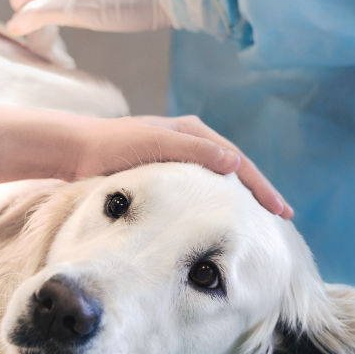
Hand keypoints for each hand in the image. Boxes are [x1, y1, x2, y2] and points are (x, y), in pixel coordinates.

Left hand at [0, 106, 292, 217]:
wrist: (72, 150)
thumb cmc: (110, 146)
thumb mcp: (154, 145)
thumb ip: (193, 151)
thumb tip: (234, 163)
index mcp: (192, 131)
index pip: (238, 161)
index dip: (261, 187)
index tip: (281, 211)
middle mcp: (189, 141)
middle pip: (233, 169)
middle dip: (257, 193)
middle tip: (282, 219)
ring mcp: (177, 157)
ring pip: (217, 180)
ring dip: (238, 198)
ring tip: (257, 222)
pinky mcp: (163, 173)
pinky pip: (198, 188)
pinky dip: (214, 202)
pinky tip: (218, 219)